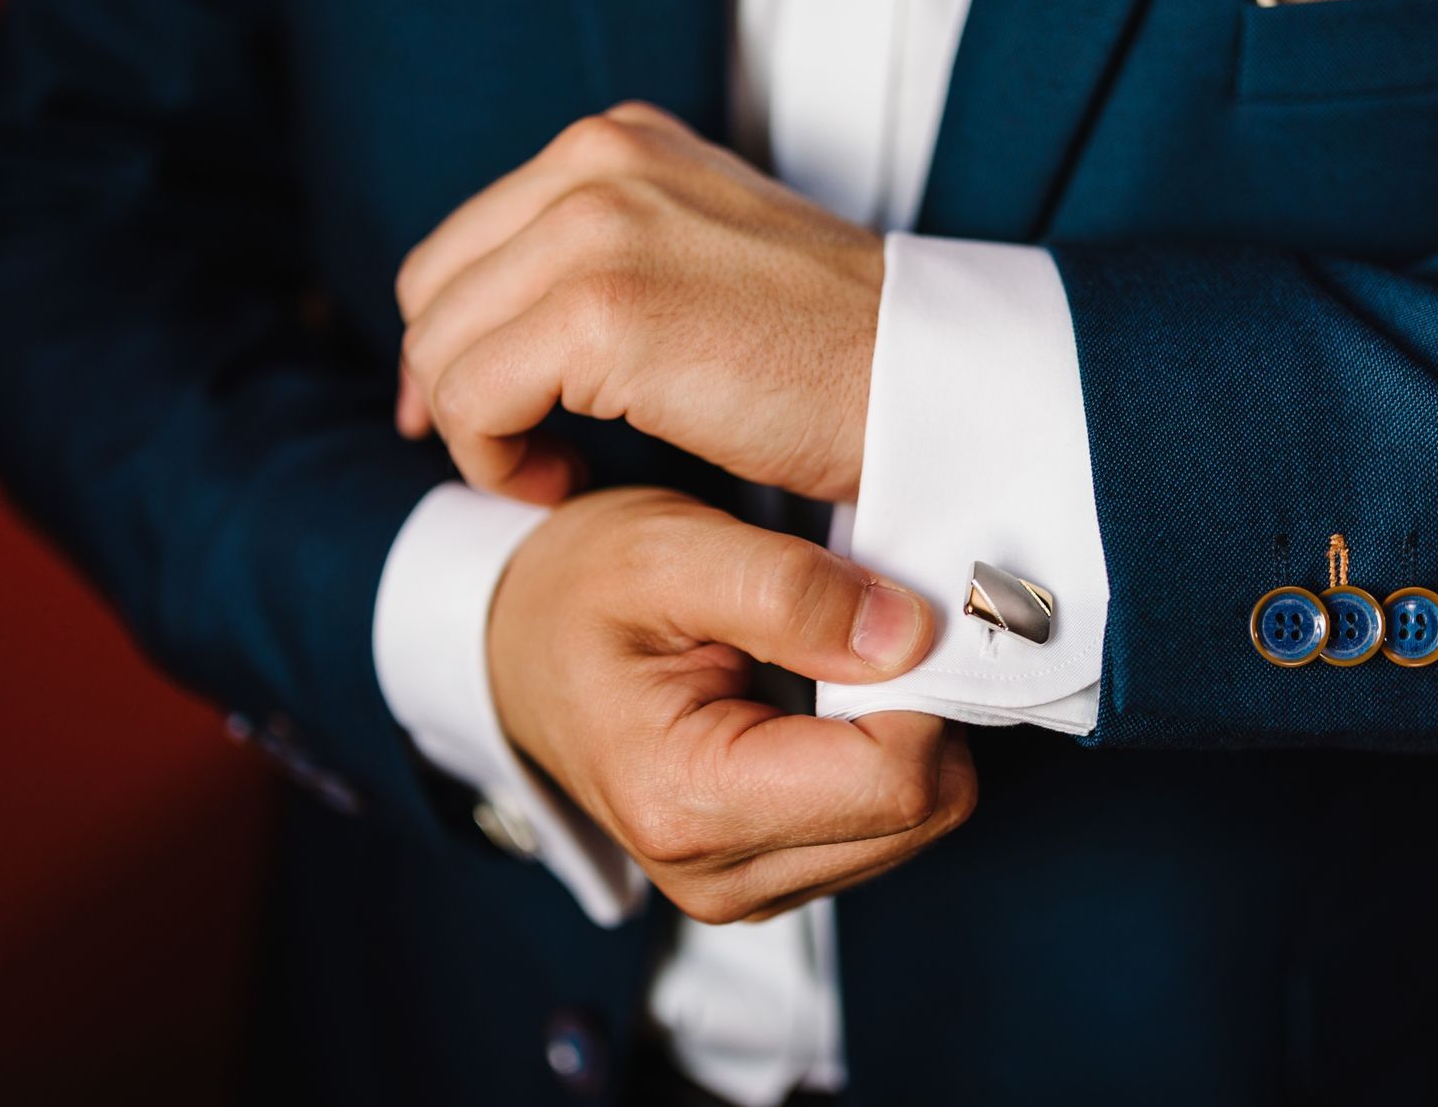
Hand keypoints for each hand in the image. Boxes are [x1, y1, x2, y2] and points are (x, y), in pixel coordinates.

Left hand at [395, 102, 882, 503]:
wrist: (926, 379)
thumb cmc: (830, 348)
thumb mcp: (706, 254)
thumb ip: (612, 254)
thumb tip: (507, 317)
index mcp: (618, 142)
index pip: (467, 240)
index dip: (456, 341)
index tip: (490, 414)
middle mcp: (595, 161)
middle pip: (434, 289)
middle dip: (450, 385)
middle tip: (518, 453)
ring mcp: (594, 229)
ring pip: (442, 348)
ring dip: (480, 431)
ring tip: (557, 472)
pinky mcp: (600, 312)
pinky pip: (473, 399)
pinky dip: (497, 460)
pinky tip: (565, 483)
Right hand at [490, 487, 974, 922]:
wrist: (518, 642)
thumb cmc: (580, 590)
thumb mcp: (668, 550)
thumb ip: (790, 590)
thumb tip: (911, 635)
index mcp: (687, 803)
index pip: (893, 781)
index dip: (918, 684)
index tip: (882, 612)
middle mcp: (720, 873)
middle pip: (920, 811)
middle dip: (914, 707)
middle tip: (851, 628)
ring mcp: (748, 886)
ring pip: (918, 821)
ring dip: (896, 730)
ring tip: (820, 661)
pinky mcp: (773, 874)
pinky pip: (888, 824)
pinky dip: (876, 754)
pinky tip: (816, 700)